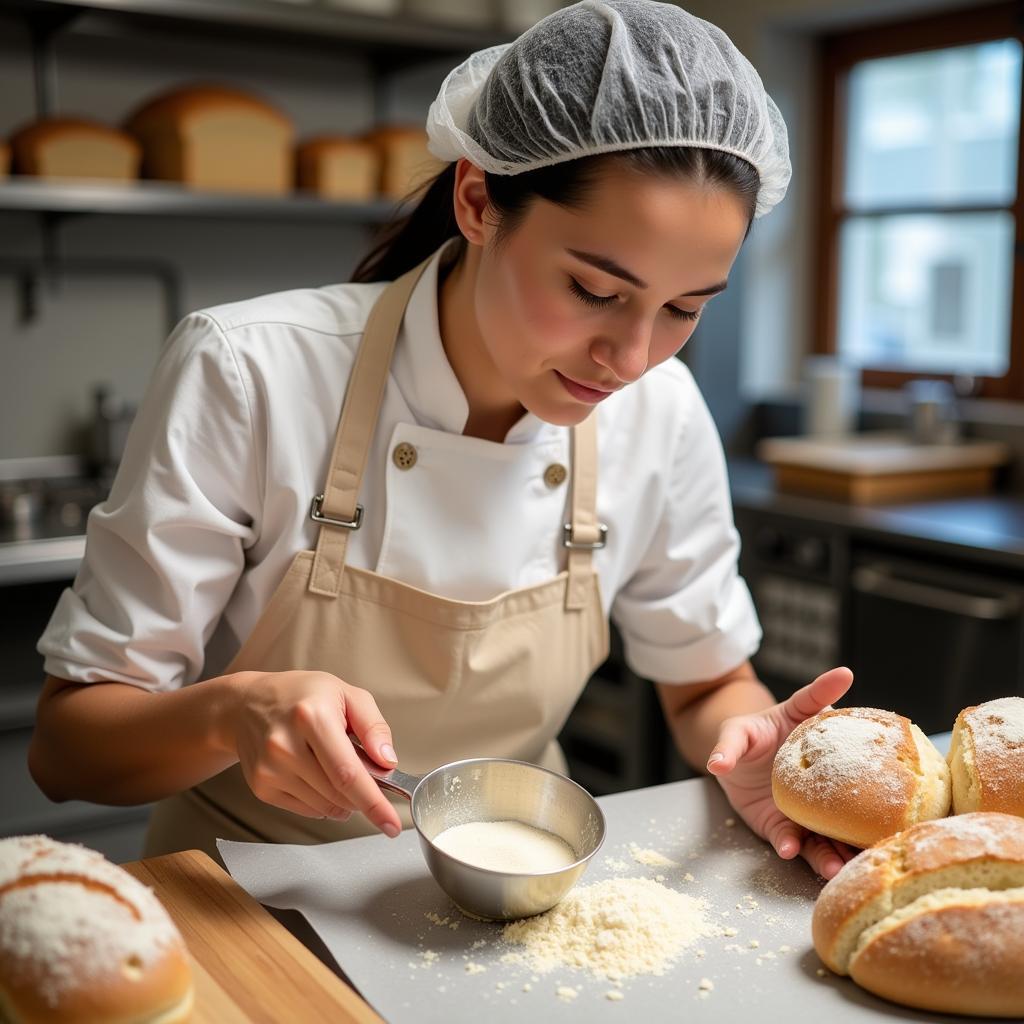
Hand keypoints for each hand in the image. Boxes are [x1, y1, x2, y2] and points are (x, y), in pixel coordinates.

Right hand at [223, 670, 402, 836]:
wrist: (247, 704)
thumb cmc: (301, 696)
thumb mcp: (346, 694)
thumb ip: (373, 726)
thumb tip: (387, 761)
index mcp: (311, 716)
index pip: (347, 772)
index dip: (373, 802)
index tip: (391, 823)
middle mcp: (285, 745)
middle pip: (337, 793)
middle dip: (363, 796)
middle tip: (368, 777)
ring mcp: (270, 769)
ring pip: (324, 806)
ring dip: (344, 799)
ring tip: (337, 767)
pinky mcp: (261, 787)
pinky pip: (306, 809)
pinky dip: (323, 801)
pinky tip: (319, 776)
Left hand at [705, 666, 858, 879]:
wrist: (731, 761)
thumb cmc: (744, 738)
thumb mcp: (738, 731)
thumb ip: (730, 745)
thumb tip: (716, 764)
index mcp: (823, 748)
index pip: (851, 758)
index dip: (869, 770)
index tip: (883, 789)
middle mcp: (822, 783)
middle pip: (847, 807)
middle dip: (858, 830)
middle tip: (869, 846)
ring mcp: (806, 808)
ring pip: (826, 833)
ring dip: (832, 852)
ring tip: (834, 867)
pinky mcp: (785, 826)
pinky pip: (792, 840)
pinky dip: (792, 846)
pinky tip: (789, 849)